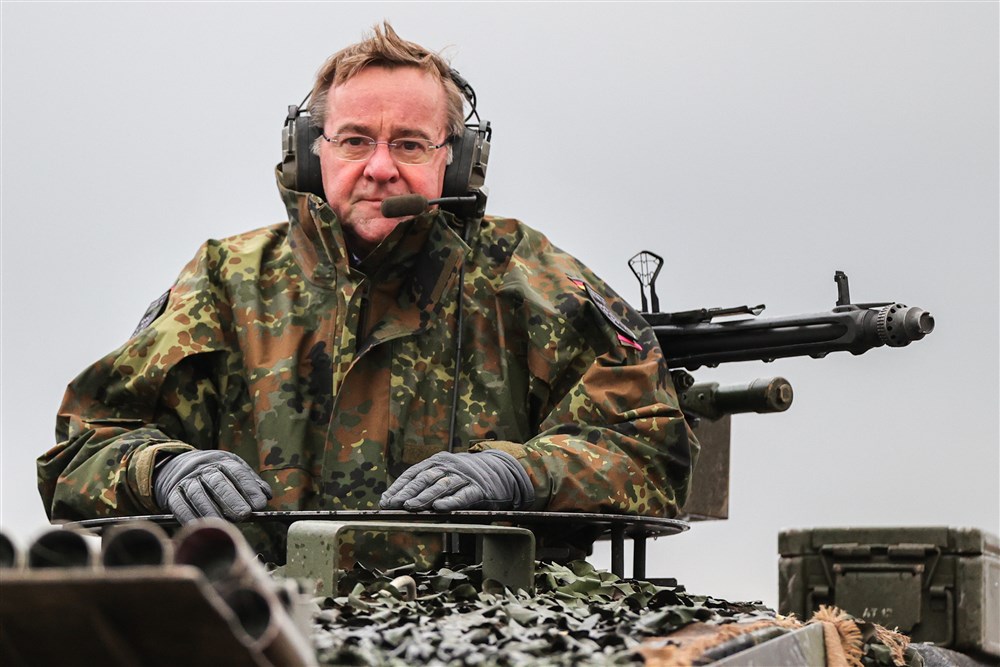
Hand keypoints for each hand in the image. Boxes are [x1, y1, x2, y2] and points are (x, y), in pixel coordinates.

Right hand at [153, 450, 271, 522]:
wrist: (174, 466)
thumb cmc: (212, 471)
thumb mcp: (231, 467)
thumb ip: (250, 480)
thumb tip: (267, 494)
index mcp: (221, 460)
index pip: (237, 472)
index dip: (249, 488)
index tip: (260, 504)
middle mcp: (203, 468)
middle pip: (217, 482)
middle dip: (232, 499)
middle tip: (244, 514)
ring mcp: (186, 480)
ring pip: (198, 494)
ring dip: (211, 509)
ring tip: (223, 522)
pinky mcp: (172, 493)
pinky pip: (179, 504)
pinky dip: (189, 515)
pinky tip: (200, 524)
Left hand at [379, 450, 533, 511]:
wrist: (502, 471)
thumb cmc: (467, 477)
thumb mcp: (446, 474)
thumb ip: (426, 484)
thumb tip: (399, 500)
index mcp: (438, 461)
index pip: (414, 473)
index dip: (399, 487)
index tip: (385, 500)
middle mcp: (449, 466)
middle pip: (425, 479)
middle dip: (407, 493)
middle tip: (393, 504)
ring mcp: (464, 477)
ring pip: (441, 486)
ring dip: (424, 497)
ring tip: (410, 507)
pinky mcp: (479, 489)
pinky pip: (463, 496)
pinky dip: (451, 502)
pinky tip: (440, 507)